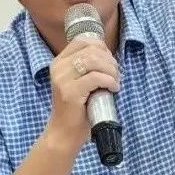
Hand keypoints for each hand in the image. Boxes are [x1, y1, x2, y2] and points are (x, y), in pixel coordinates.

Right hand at [45, 37, 119, 151]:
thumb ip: (87, 66)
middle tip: (116, 74)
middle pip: (91, 50)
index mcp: (59, 62)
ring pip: (94, 61)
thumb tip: (108, 55)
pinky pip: (95, 78)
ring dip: (111, 70)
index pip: (82, 41)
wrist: (64, 133)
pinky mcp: (70, 92)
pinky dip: (109, 81)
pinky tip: (113, 88)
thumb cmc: (77, 108)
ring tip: (115, 81)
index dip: (101, 47)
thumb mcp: (78, 81)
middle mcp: (58, 67)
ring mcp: (62, 79)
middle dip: (109, 60)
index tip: (109, 61)